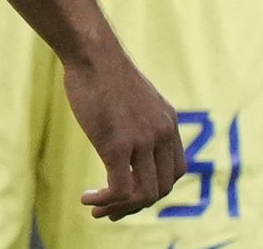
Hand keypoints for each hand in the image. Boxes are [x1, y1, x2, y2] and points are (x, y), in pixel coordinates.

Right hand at [60, 43, 186, 219]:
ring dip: (120, 208)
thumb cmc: (102, 68)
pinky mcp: (117, 145)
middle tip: (112, 211)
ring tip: (97, 210)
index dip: (156, 188)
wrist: (91, 52)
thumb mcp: (133, 94)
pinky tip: (87, 198)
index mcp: (168, 122)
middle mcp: (162, 134)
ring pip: (143, 194)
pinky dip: (105, 201)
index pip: (176, 171)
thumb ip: (138, 117)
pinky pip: (119, 189)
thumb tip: (126, 131)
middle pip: (162, 188)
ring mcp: (142, 141)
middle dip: (137, 206)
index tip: (132, 192)